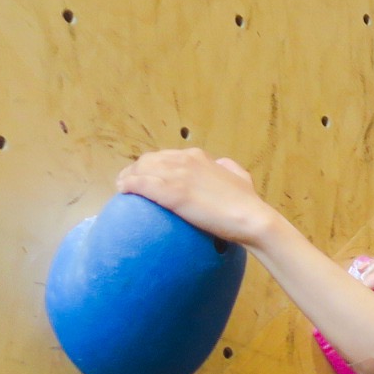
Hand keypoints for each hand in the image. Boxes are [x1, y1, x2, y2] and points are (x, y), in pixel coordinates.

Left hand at [115, 149, 278, 247]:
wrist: (251, 218)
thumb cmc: (247, 202)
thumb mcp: (239, 176)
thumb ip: (227, 166)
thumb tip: (220, 163)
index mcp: (197, 156)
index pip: (165, 156)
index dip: (151, 166)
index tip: (145, 175)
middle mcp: (185, 160)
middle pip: (148, 161)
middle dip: (135, 170)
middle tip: (127, 183)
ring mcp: (178, 175)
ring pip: (141, 170)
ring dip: (127, 177)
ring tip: (121, 188)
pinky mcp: (173, 193)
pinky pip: (142, 184)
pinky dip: (129, 185)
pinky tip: (122, 191)